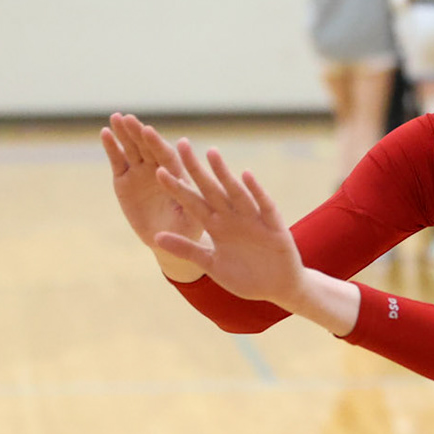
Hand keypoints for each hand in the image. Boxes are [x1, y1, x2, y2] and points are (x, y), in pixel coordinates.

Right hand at [102, 114, 207, 281]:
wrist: (167, 239)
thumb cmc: (185, 229)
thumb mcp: (190, 219)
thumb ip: (185, 201)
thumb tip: (177, 182)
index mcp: (176, 175)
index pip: (166, 156)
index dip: (157, 144)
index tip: (148, 131)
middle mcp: (158, 168)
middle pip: (147, 147)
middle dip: (138, 133)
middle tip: (129, 118)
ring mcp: (140, 172)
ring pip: (131, 149)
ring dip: (124, 133)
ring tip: (116, 117)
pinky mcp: (124, 179)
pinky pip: (117, 160)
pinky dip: (111, 147)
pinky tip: (105, 133)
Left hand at [152, 141, 308, 307]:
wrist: (278, 289)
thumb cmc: (244, 277)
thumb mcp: (211, 264)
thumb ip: (186, 250)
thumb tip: (155, 237)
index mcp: (215, 226)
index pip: (192, 202)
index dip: (177, 187)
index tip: (159, 172)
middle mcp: (231, 217)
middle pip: (210, 189)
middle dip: (195, 169)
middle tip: (181, 145)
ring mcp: (252, 219)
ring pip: (235, 192)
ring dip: (224, 174)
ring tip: (211, 154)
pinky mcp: (273, 225)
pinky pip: (263, 205)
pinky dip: (256, 191)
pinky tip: (246, 175)